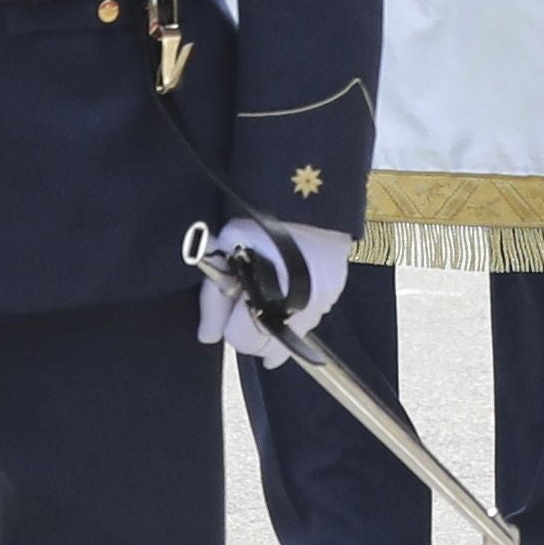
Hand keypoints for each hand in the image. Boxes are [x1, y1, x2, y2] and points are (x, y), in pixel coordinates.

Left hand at [192, 218, 357, 360]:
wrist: (307, 195)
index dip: (230, 323)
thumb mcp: (226, 253)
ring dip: (278, 323)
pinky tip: (291, 289)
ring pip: (291, 337)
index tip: (232, 302)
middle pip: (267, 349)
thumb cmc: (257, 222)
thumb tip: (207, 337)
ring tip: (271, 292)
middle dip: (253, 330)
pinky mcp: (335, 293)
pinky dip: (298, 312)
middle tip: (249, 300)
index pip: (240, 340)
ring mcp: (321, 304)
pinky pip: (311, 318)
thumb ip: (213, 299)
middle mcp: (297, 311)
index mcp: (265, 300)